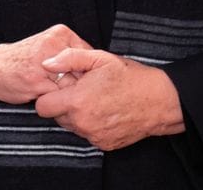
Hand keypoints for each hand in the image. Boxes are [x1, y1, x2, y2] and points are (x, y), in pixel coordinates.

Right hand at [0, 24, 91, 104]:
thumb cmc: (22, 60)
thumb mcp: (47, 46)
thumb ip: (70, 53)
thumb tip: (99, 71)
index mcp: (59, 34)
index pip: (90, 56)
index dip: (90, 74)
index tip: (89, 83)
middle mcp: (53, 45)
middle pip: (83, 72)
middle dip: (81, 86)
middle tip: (74, 93)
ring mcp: (45, 63)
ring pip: (73, 86)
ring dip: (70, 96)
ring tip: (58, 95)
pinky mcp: (37, 81)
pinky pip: (58, 97)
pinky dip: (57, 102)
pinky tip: (47, 98)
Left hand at [35, 48, 184, 150]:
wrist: (160, 101)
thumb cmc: (130, 77)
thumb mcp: (99, 58)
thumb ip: (68, 59)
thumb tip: (46, 63)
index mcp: (77, 101)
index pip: (42, 107)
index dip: (49, 95)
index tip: (62, 87)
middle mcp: (83, 123)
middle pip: (56, 117)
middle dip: (63, 104)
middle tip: (82, 91)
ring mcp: (93, 136)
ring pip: (71, 127)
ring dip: (77, 115)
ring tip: (95, 99)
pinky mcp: (104, 144)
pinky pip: (87, 134)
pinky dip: (91, 124)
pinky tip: (105, 111)